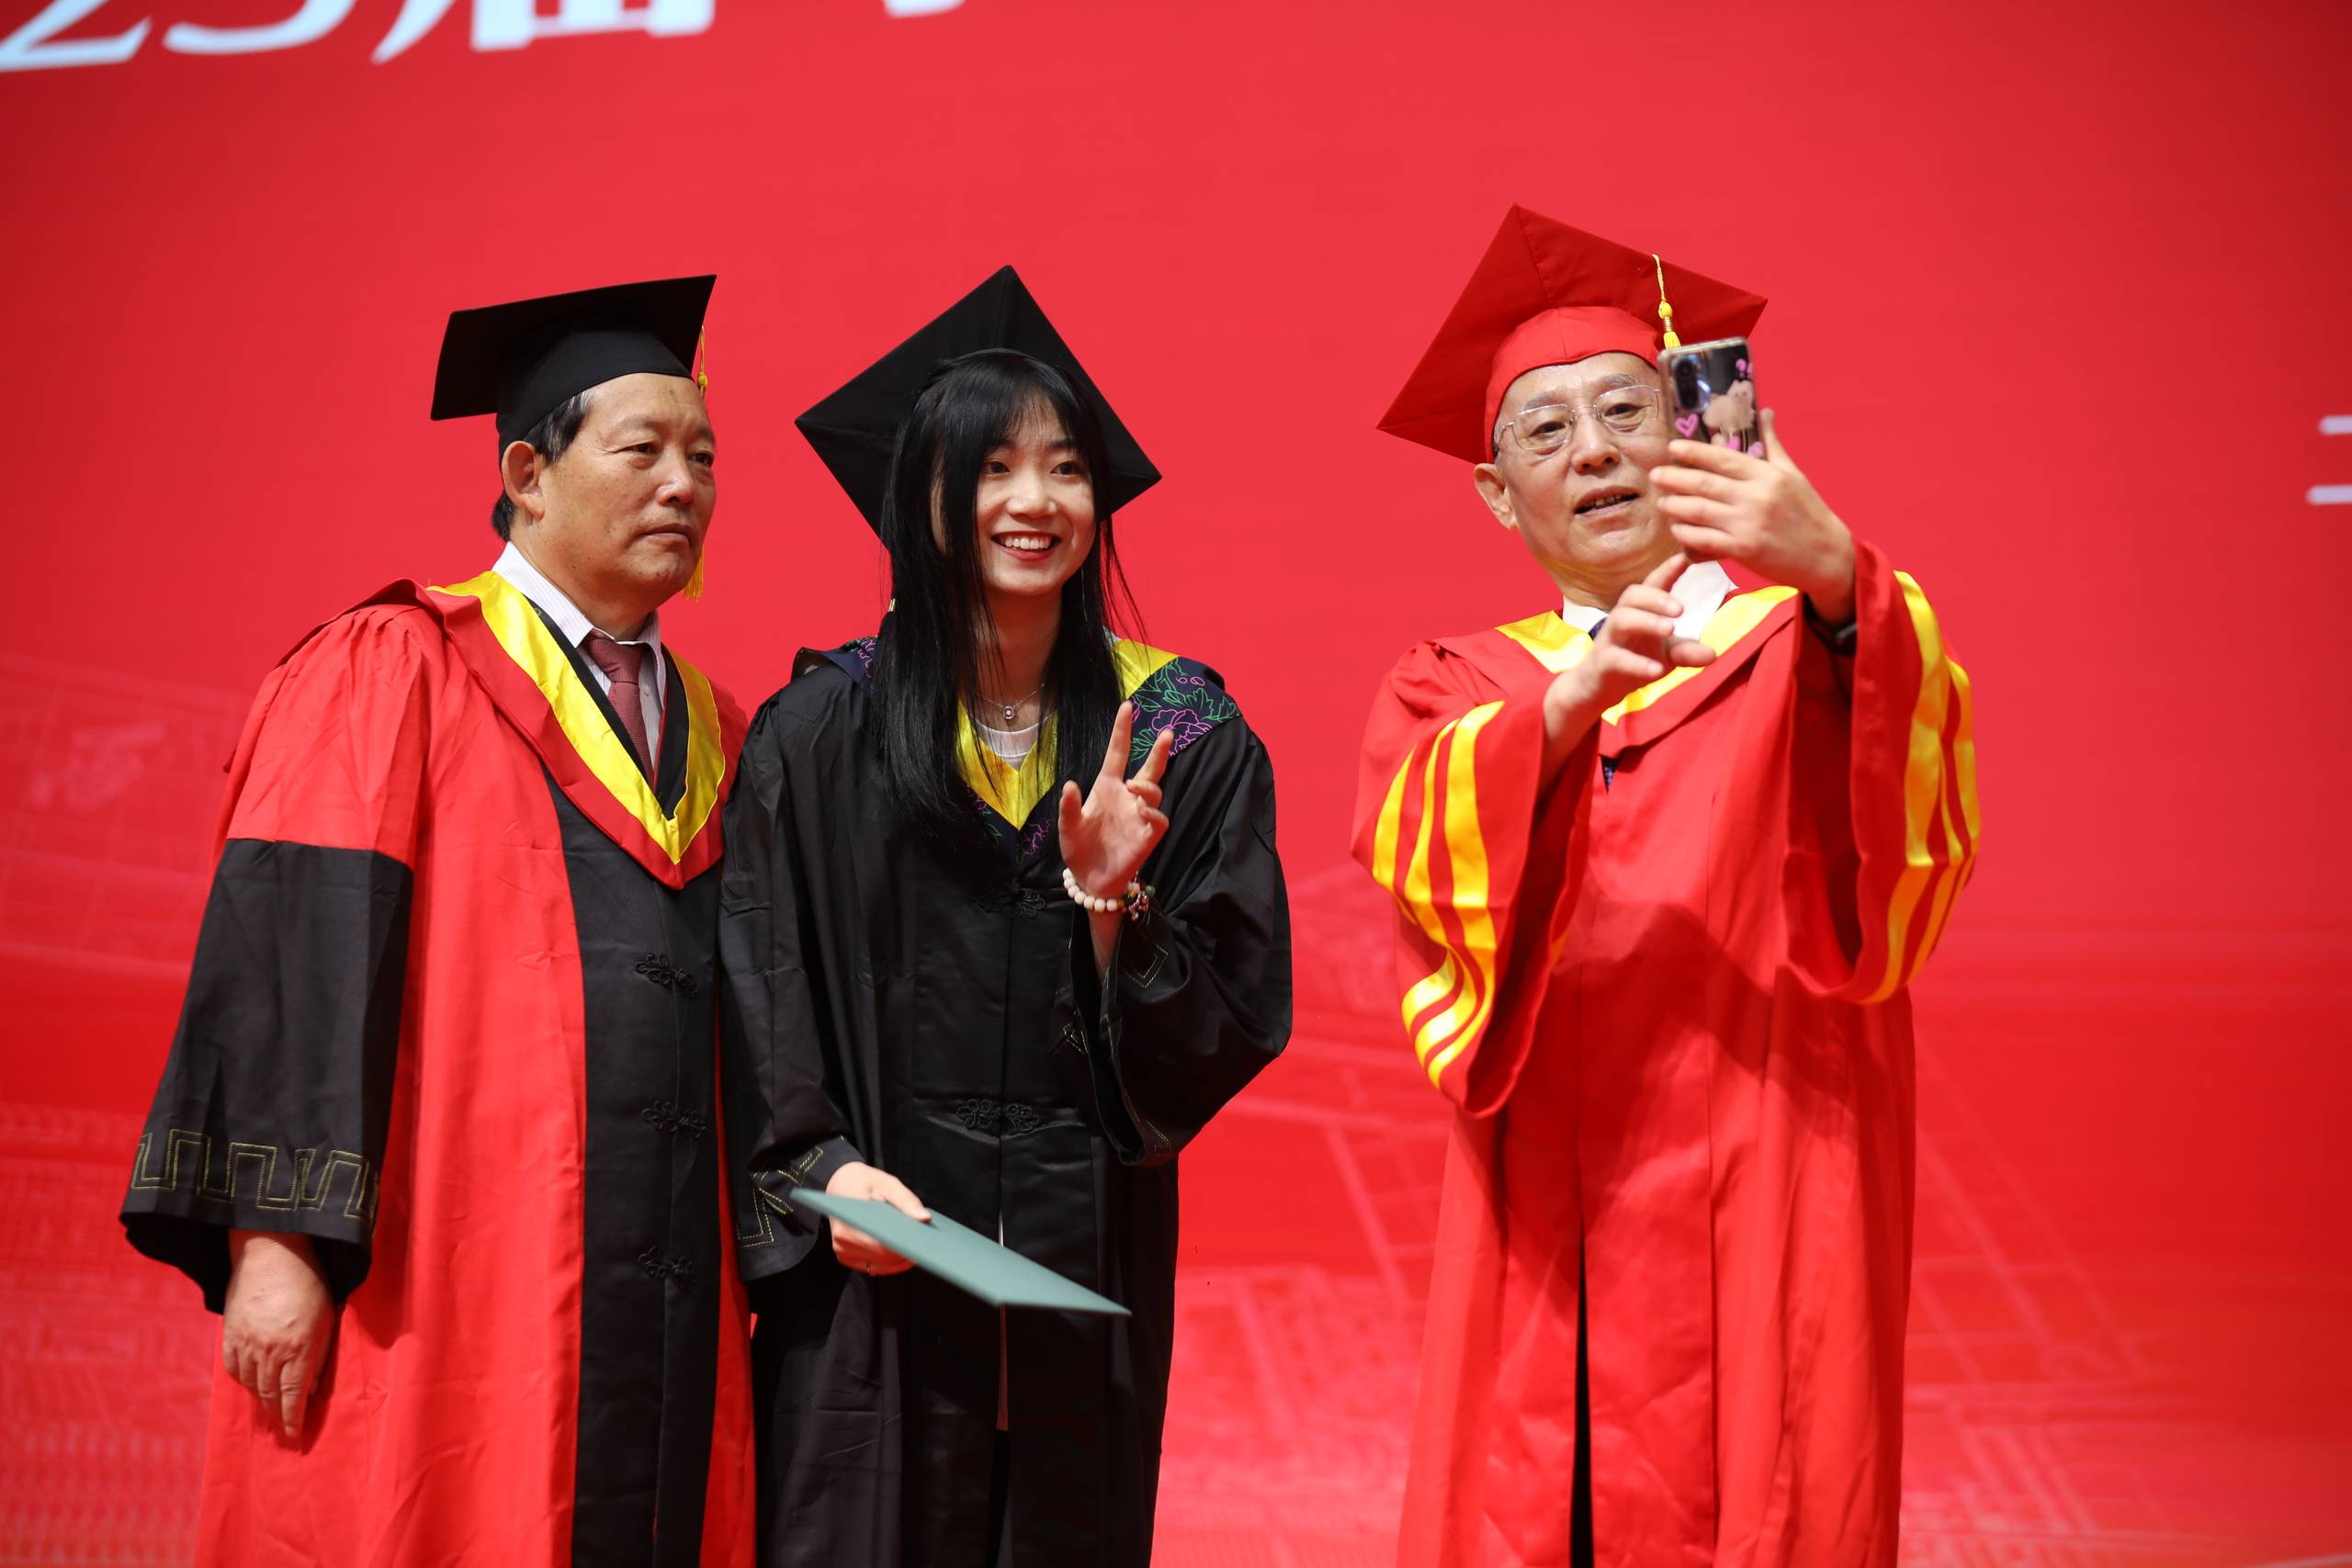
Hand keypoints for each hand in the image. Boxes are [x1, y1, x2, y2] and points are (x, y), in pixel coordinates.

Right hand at [222, 1230, 334, 1439]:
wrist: (271, 1252)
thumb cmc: (309, 1280)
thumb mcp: (327, 1317)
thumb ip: (321, 1356)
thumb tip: (313, 1389)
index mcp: (298, 1347)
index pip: (293, 1395)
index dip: (292, 1419)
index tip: (294, 1436)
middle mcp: (269, 1351)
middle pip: (270, 1394)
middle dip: (276, 1415)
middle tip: (281, 1431)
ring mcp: (246, 1343)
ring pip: (251, 1384)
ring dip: (260, 1401)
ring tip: (268, 1413)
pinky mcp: (230, 1334)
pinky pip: (233, 1368)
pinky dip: (243, 1381)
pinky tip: (250, 1386)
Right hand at [823, 1161, 929, 1277]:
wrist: (840, 1184)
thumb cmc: (866, 1182)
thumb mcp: (888, 1184)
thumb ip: (907, 1201)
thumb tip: (925, 1219)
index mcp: (852, 1221)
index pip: (884, 1245)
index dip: (907, 1247)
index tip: (926, 1244)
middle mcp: (843, 1240)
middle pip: (884, 1258)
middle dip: (907, 1252)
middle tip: (926, 1243)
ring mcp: (842, 1251)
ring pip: (881, 1266)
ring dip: (899, 1259)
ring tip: (914, 1245)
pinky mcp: (846, 1257)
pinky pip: (874, 1267)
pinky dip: (890, 1262)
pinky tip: (902, 1251)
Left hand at [1057, 703, 1173, 901]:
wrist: (1090, 879)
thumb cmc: (1079, 848)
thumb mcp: (1068, 827)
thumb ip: (1068, 807)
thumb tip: (1071, 784)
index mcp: (1107, 787)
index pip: (1118, 753)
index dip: (1122, 731)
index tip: (1127, 706)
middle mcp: (1127, 797)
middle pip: (1149, 768)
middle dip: (1160, 750)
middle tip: (1168, 732)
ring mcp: (1139, 816)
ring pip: (1154, 792)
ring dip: (1147, 786)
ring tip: (1133, 786)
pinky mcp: (1148, 835)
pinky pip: (1158, 819)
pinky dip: (1152, 813)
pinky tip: (1141, 811)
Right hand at [1542, 552, 1718, 772]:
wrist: (1596, 689)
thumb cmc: (1632, 661)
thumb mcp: (1665, 657)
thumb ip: (1687, 652)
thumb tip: (1713, 653)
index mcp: (1639, 611)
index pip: (1653, 584)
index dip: (1668, 569)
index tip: (1687, 557)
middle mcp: (1622, 619)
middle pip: (1632, 595)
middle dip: (1657, 597)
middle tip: (1681, 608)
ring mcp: (1609, 640)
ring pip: (1621, 620)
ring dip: (1646, 621)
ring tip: (1670, 629)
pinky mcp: (1602, 664)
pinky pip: (1616, 659)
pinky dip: (1637, 664)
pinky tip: (1656, 670)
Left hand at [1650, 409, 1856, 622]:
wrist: (1826, 555)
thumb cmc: (1808, 513)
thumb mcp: (1793, 475)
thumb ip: (1773, 445)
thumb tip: (1765, 412)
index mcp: (1767, 475)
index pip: (1722, 458)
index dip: (1693, 451)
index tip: (1672, 447)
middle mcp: (1756, 496)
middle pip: (1704, 483)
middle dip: (1674, 478)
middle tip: (1655, 475)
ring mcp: (1748, 523)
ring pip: (1699, 510)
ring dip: (1674, 506)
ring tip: (1661, 502)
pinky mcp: (1743, 549)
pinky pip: (1704, 539)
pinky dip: (1686, 533)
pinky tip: (1677, 528)